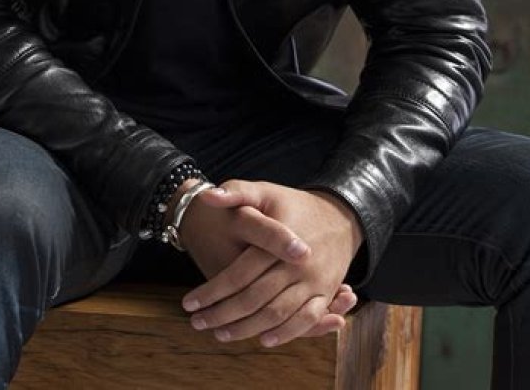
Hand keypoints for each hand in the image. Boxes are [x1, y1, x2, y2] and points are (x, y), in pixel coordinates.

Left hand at [181, 180, 363, 347]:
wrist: (340, 216)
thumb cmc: (294, 205)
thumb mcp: (265, 191)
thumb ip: (236, 192)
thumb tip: (207, 197)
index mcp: (280, 240)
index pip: (239, 273)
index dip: (212, 291)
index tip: (189, 303)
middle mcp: (298, 265)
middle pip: (255, 298)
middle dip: (223, 314)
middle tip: (197, 323)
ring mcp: (314, 281)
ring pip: (276, 314)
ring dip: (247, 329)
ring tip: (221, 334)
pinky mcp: (326, 292)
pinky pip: (307, 320)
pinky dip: (285, 333)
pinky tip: (263, 339)